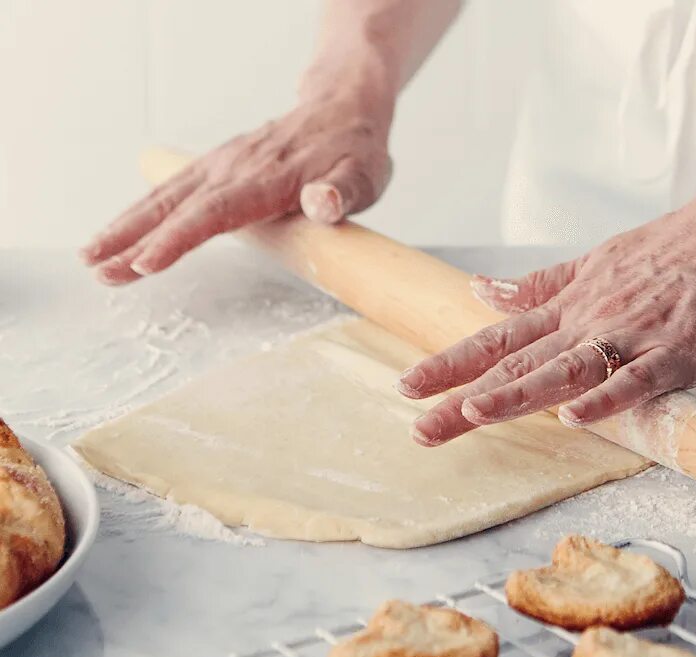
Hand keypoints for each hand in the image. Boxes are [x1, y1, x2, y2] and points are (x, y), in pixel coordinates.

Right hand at [81, 90, 392, 283]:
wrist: (341, 108)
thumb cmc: (354, 150)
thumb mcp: (364, 174)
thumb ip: (344, 191)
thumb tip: (325, 203)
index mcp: (270, 178)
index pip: (217, 212)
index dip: (180, 238)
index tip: (148, 264)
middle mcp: (235, 168)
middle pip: (177, 207)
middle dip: (135, 240)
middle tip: (101, 270)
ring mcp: (221, 165)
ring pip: (164, 197)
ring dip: (126, 228)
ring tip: (92, 259)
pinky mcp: (215, 167)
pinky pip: (171, 191)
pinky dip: (141, 214)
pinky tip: (117, 235)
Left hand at [397, 180, 695, 445]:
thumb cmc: (672, 250)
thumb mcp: (595, 262)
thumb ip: (540, 286)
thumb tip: (481, 290)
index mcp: (570, 305)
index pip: (498, 340)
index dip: (451, 364)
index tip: (407, 388)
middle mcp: (590, 320)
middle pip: (519, 365)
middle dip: (466, 398)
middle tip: (420, 428)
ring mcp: (633, 335)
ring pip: (567, 369)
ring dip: (520, 393)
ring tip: (475, 413)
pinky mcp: (678, 350)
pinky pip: (637, 378)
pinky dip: (606, 396)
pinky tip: (576, 416)